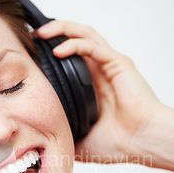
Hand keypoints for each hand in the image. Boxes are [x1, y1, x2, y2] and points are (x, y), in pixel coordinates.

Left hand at [36, 20, 165, 163]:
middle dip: (54, 33)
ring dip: (62, 29)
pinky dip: (74, 44)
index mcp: (94, 85)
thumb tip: (43, 142)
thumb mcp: (81, 140)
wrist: (143, 143)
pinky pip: (93, 47)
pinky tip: (58, 50)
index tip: (31, 55)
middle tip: (33, 36)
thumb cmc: (120, 143)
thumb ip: (65, 136)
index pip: (71, 58)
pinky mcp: (119, 64)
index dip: (51, 51)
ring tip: (42, 32)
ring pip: (84, 36)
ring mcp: (110, 65)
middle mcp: (102, 71)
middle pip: (76, 40)